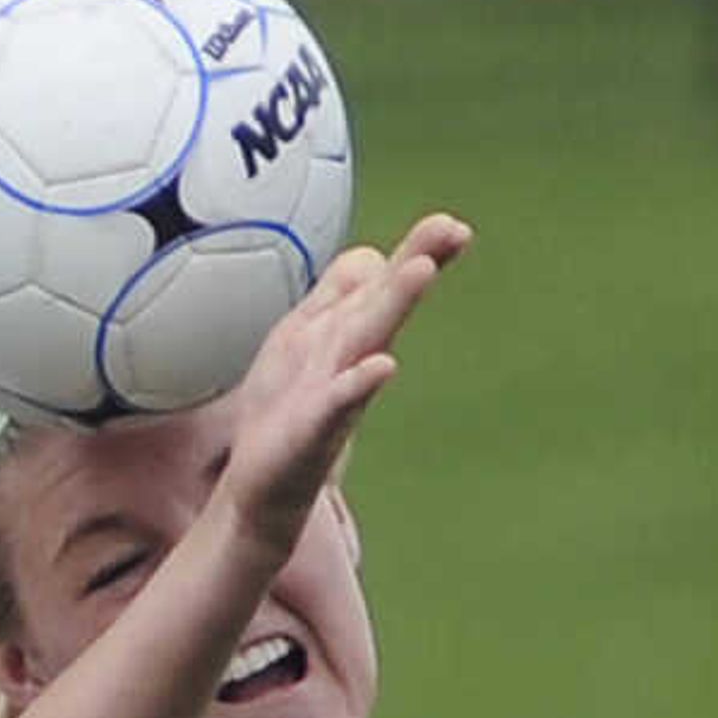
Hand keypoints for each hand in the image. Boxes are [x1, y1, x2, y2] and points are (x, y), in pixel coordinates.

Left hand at [216, 209, 473, 555]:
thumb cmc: (290, 413)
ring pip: (365, 339)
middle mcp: (344, 357)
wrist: (263, 491)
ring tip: (421, 269)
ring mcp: (334, 394)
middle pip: (383, 301)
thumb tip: (370, 254)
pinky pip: (338, 403)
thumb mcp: (308, 339)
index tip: (452, 226)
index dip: (411, 251)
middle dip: (414, 261)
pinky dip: (359, 383)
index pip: (379, 279)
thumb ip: (340, 297)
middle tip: (454, 230)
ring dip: (393, 302)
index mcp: (339, 332)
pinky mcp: (314, 433)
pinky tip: (382, 366)